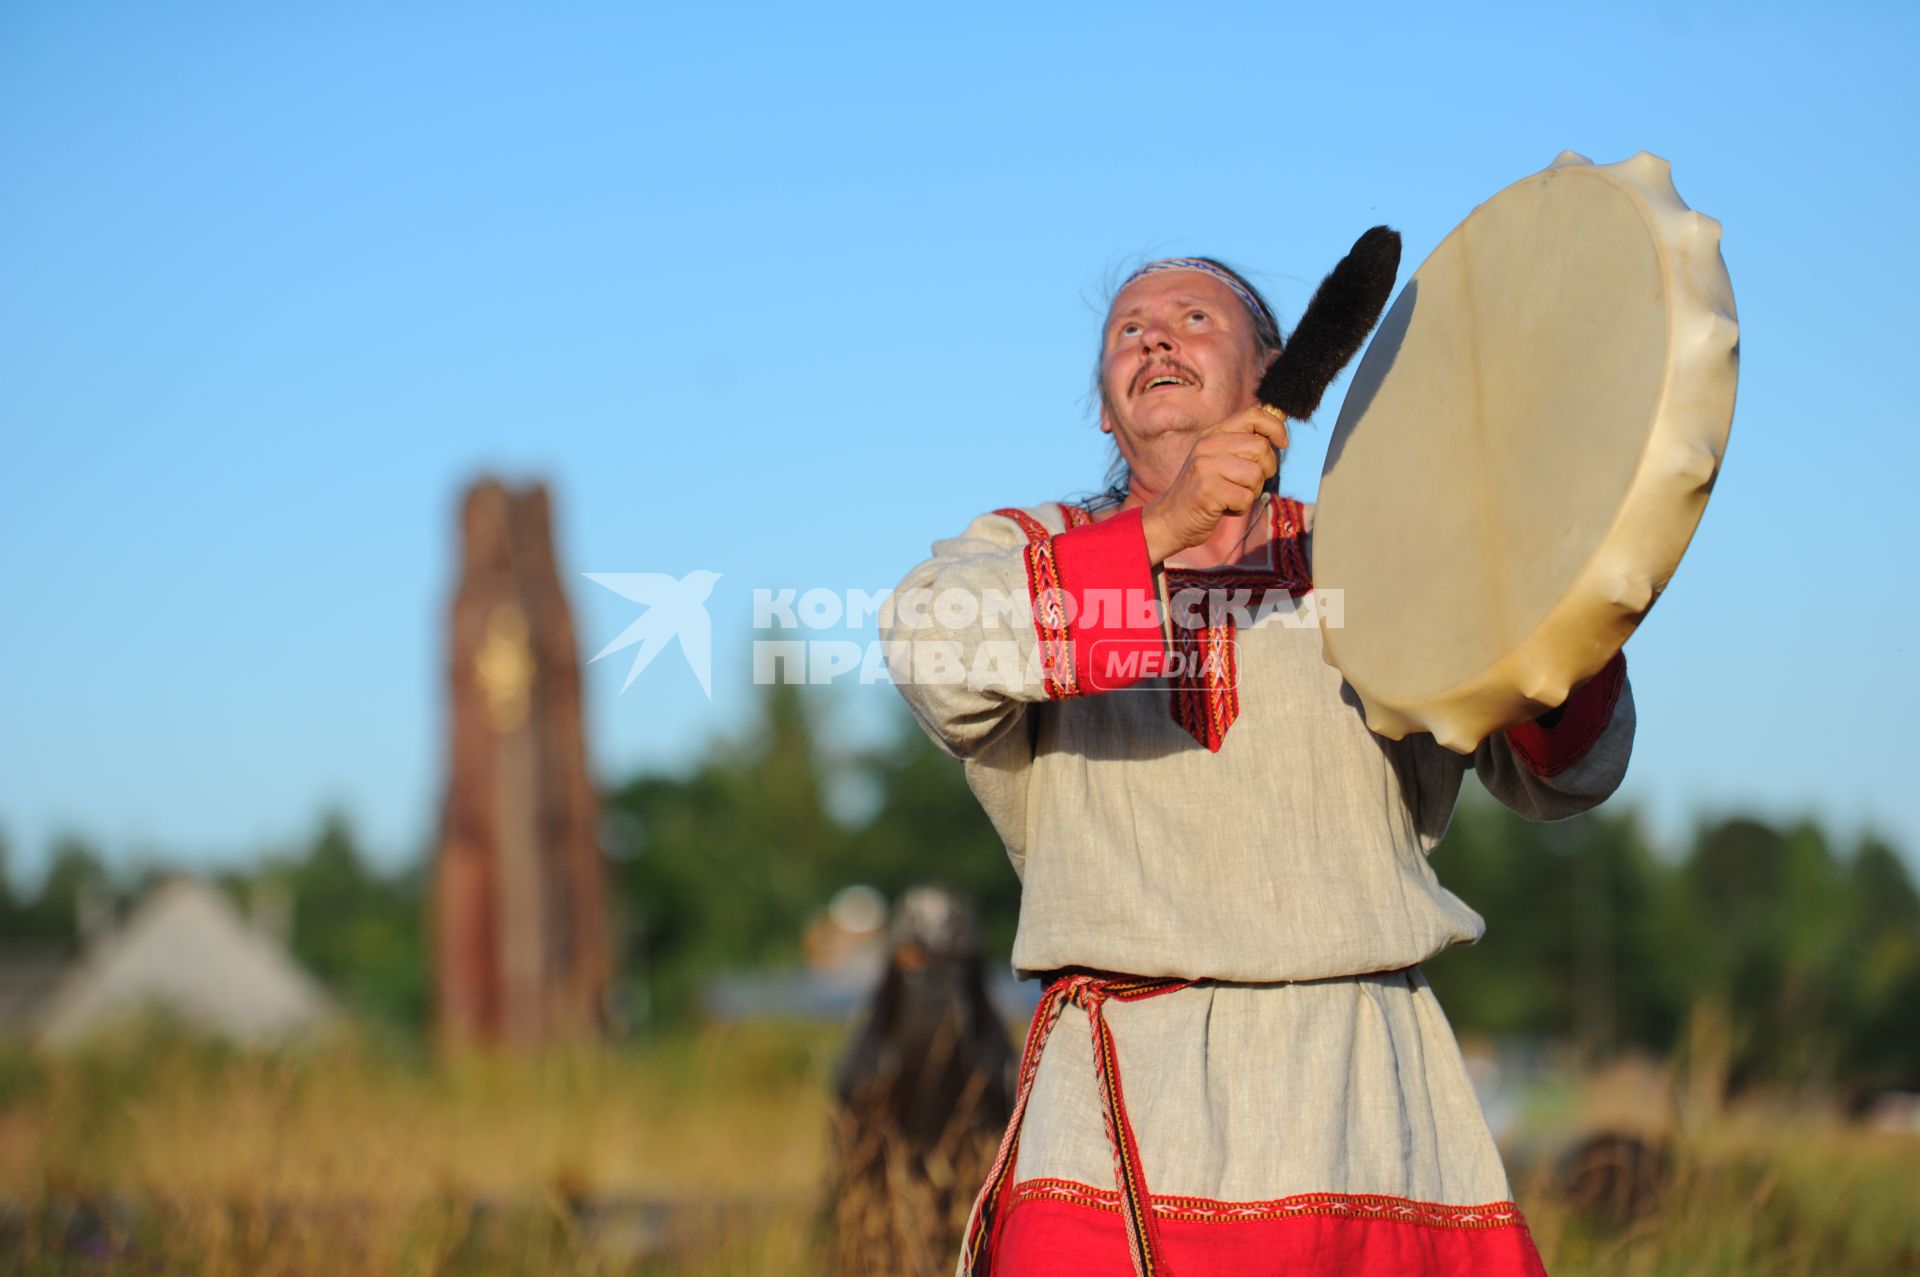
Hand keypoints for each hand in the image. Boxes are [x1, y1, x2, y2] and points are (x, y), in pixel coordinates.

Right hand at [1141, 407, 1289, 565]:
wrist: (1170, 519)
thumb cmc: (1203, 492)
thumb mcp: (1218, 459)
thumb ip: (1242, 444)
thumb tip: (1277, 429)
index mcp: (1213, 434)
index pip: (1253, 415)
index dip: (1275, 427)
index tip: (1282, 443)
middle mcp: (1207, 446)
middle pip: (1260, 448)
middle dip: (1266, 469)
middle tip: (1250, 482)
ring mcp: (1205, 467)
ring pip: (1256, 474)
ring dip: (1252, 491)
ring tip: (1233, 496)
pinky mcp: (1207, 491)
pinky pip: (1246, 498)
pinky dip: (1240, 508)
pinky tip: (1224, 508)